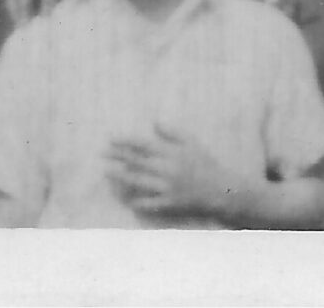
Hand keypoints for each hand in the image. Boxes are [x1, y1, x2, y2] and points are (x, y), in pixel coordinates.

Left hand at [106, 124, 238, 221]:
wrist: (221, 191)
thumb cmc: (206, 164)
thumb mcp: (192, 143)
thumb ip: (173, 132)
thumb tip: (154, 121)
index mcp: (172, 153)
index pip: (143, 145)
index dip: (125, 141)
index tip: (111, 139)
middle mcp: (167, 169)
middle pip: (137, 162)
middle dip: (118, 157)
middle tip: (102, 153)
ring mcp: (167, 188)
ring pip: (139, 181)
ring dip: (121, 176)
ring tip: (107, 171)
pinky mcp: (170, 204)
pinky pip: (150, 203)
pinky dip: (138, 201)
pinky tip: (127, 199)